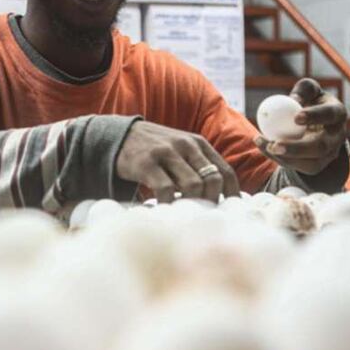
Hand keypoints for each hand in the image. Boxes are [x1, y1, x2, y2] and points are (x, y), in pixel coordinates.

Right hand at [116, 121, 238, 202]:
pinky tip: (163, 208)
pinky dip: (168, 204)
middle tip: (200, 213)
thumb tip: (219, 196)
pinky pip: (166, 190)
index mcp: (198, 143)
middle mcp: (185, 145)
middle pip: (212, 180)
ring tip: (182, 212)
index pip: (225, 171)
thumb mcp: (181, 149)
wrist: (119, 136)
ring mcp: (166, 153)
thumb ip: (198, 165)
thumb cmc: (155, 149)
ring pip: (193, 186)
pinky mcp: (146, 163)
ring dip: (190, 204)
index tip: (227, 210)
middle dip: (210, 201)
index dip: (230, 194)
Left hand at [254, 78, 347, 174]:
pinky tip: (264, 148)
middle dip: (296, 148)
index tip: (296, 117)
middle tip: (274, 144)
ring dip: (285, 158)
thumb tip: (293, 100)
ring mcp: (329, 154)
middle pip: (320, 147)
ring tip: (265, 145)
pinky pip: (299, 167)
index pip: (329, 115)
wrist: (314, 123)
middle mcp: (337, 136)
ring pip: (310, 164)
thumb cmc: (309, 101)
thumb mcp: (308, 90)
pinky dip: (279, 159)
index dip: (314, 116)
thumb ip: (303, 90)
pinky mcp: (317, 165)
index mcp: (337, 113)